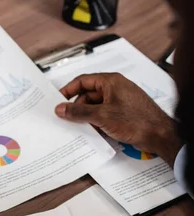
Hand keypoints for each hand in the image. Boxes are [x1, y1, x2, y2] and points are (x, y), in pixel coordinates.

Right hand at [55, 73, 181, 166]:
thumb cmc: (136, 120)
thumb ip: (79, 112)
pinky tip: (92, 133)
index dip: (69, 90)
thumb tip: (61, 109)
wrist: (158, 134)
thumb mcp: (102, 116)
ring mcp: (119, 101)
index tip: (58, 101)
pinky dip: (96, 123)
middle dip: (77, 108)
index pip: (83, 81)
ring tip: (80, 129)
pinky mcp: (122, 114)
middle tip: (67, 120)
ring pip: (95, 107)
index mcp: (110, 81)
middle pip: (88, 95)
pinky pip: (103, 115)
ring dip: (87, 117)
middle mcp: (115, 89)